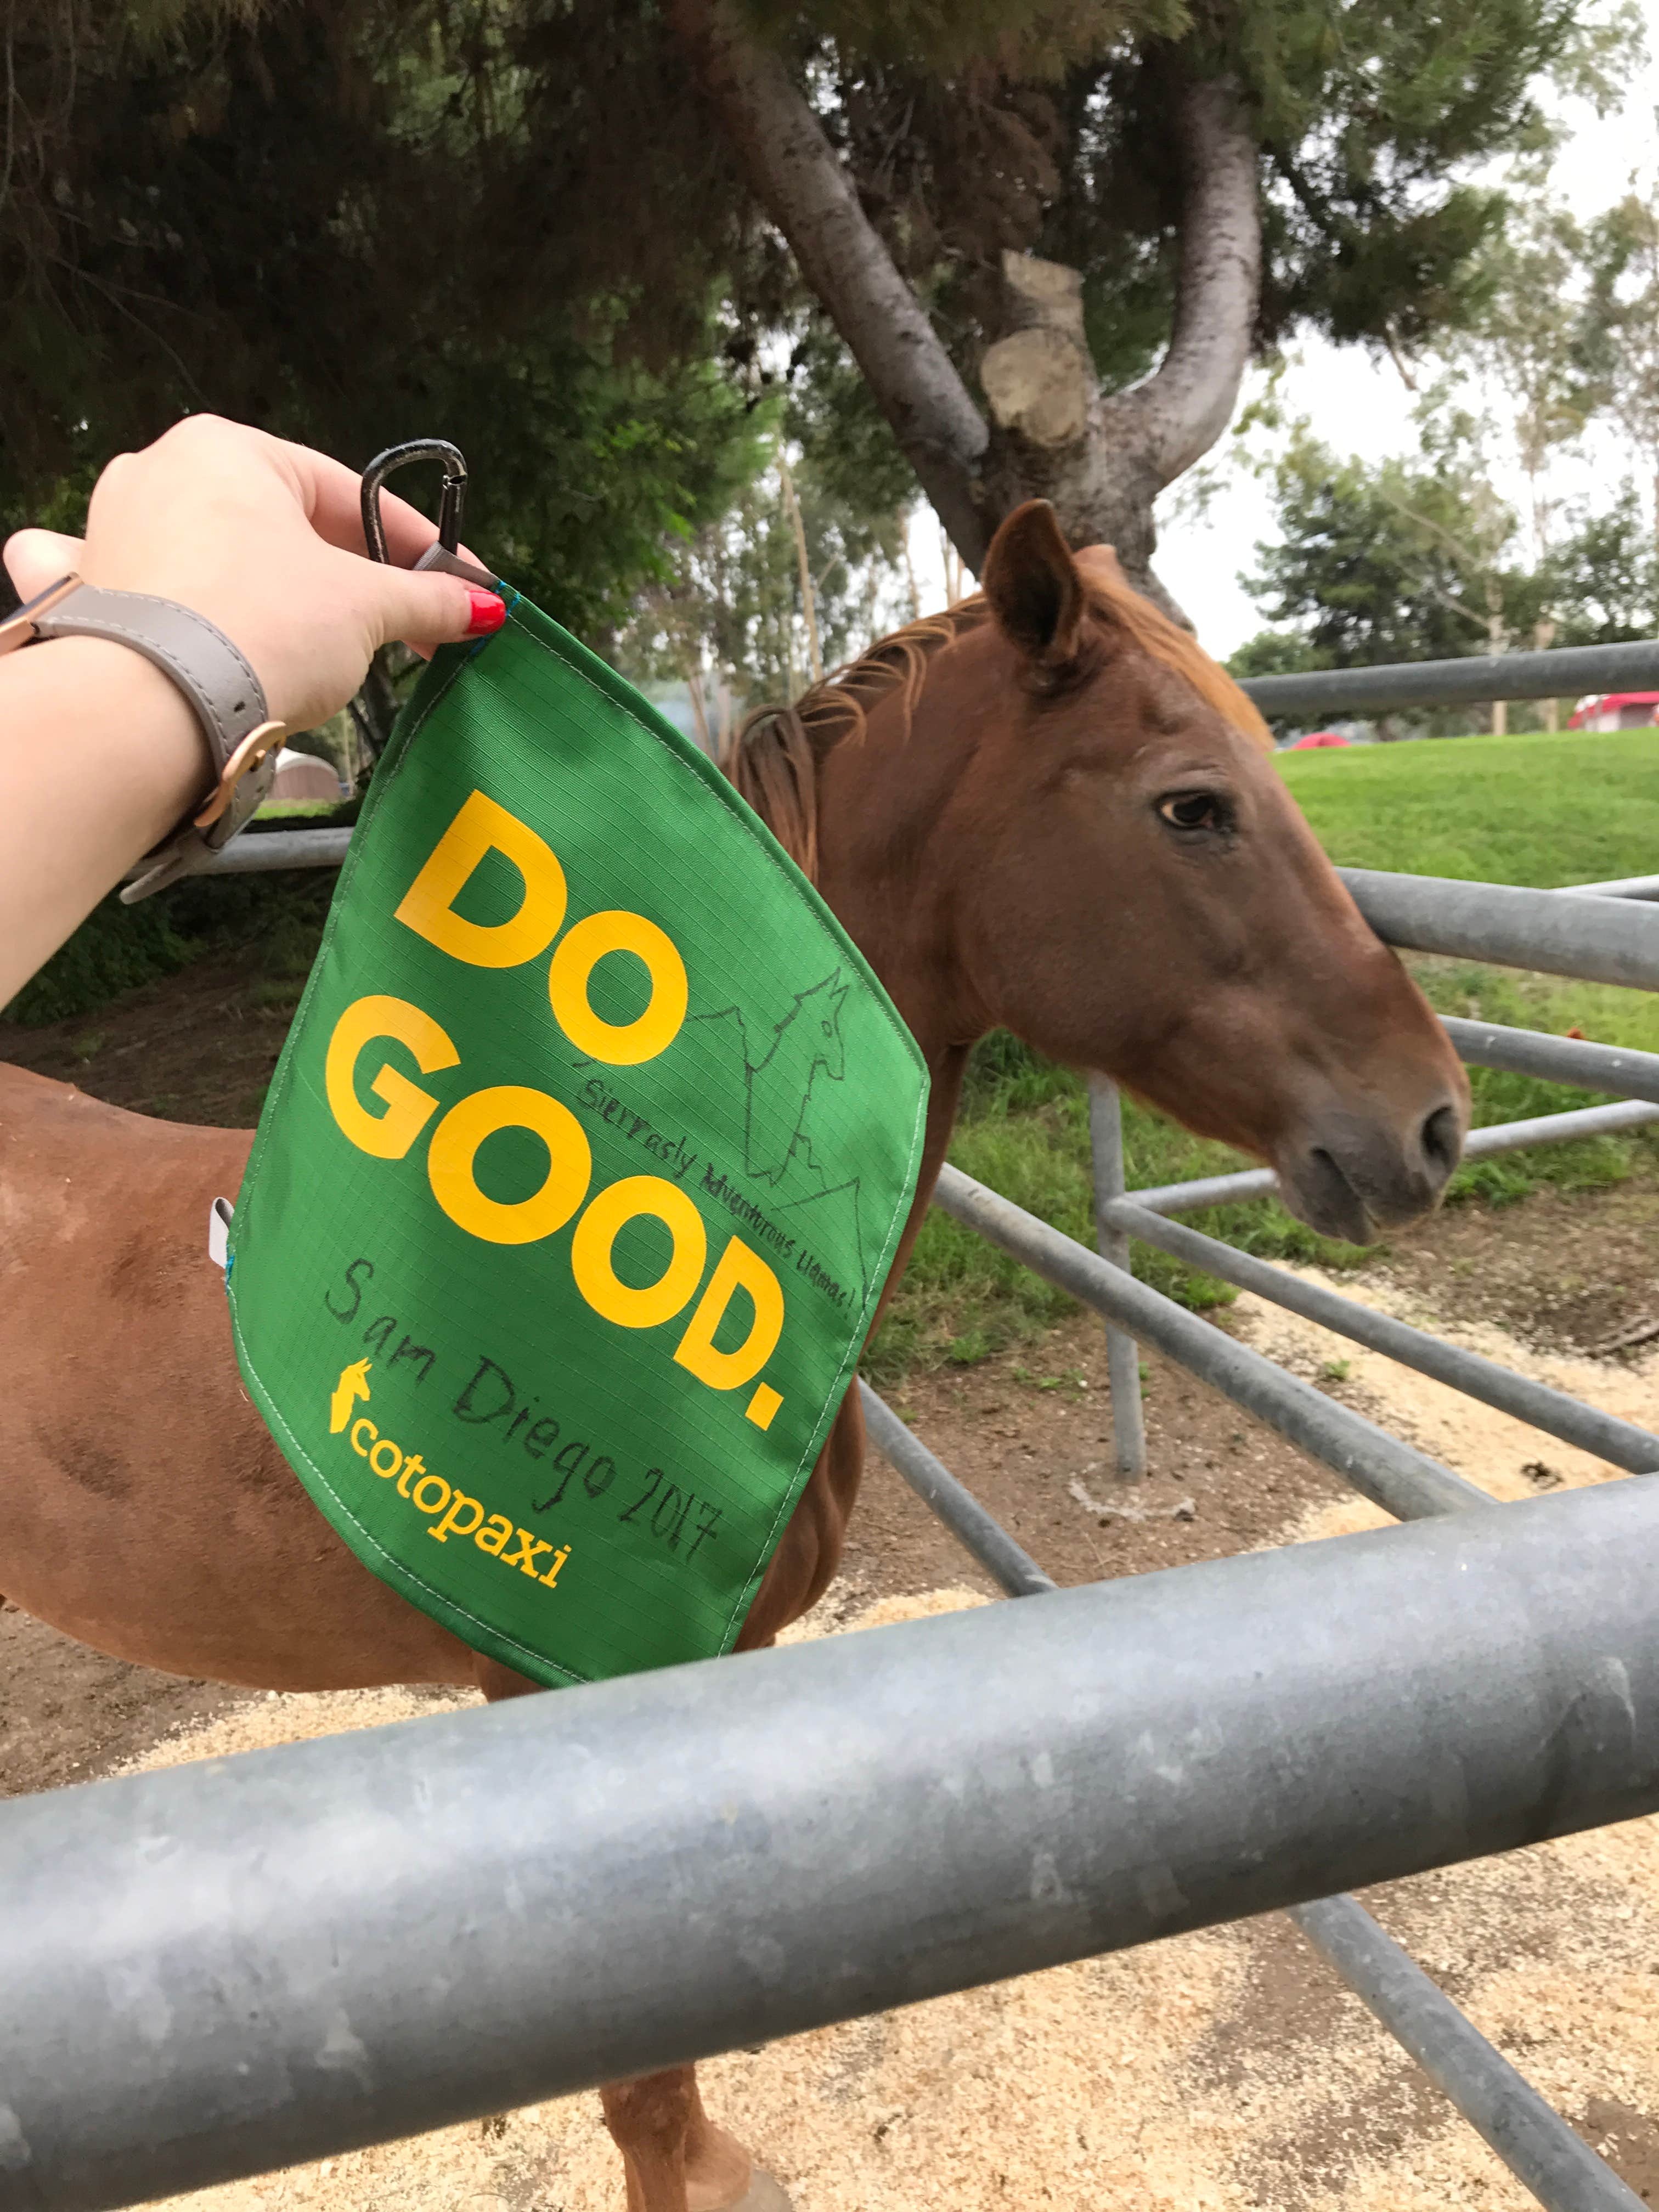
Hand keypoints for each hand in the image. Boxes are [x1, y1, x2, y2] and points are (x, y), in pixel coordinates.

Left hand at [2, 415, 503, 734]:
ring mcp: (116, 532)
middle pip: (285, 526)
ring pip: (222, 556)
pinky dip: (199, 609)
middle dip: (352, 579)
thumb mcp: (365, 608)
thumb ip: (425, 598)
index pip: (347, 493)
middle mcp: (161, 473)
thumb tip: (479, 605)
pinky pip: (161, 591)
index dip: (416, 546)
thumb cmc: (261, 629)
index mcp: (229, 449)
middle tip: (410, 630)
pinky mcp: (91, 596)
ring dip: (280, 594)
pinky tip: (216, 635)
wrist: (149, 711)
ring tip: (326, 646)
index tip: (459, 588)